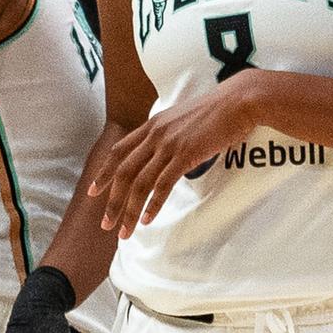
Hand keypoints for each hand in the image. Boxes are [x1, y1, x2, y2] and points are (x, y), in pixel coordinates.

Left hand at [88, 76, 258, 237]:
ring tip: (124, 232)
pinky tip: (147, 220)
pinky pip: (163, 185)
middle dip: (112, 201)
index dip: (104, 173)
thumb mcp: (185, 119)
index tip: (94, 192)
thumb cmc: (218, 111)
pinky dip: (153, 205)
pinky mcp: (185, 154)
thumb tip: (169, 154)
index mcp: (153, 125)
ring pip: (140, 183)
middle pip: (123, 172)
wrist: (238, 101)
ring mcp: (169, 144)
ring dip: (128, 210)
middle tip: (106, 224)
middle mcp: (155, 134)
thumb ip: (171, 135)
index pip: (119, 151)